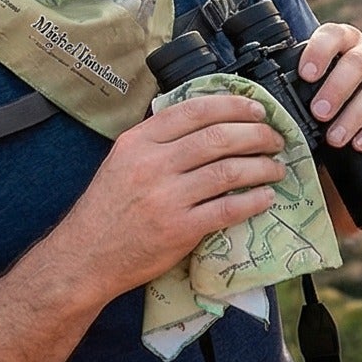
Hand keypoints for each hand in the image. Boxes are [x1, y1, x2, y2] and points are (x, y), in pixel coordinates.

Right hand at [59, 95, 285, 297]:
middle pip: (219, 137)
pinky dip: (254, 200)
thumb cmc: (108, 208)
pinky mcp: (180, 229)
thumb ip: (159, 140)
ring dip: (262, 167)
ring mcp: (166, 197)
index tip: (257, 111)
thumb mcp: (123, 160)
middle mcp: (152, 164)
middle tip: (275, 139)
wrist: (85, 256)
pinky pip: (228, 208)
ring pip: (229, 171)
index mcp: (138, 142)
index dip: (233, 106)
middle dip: (257, 135)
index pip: (194, 111)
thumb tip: (209, 121)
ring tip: (276, 167)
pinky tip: (266, 196)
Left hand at [295, 22, 361, 151]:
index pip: (333, 35)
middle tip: (319, 113)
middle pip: (357, 62)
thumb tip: (272, 106)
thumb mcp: (312, 92)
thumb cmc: (328, 107)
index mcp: (344, 41)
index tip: (305, 76)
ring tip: (335, 138)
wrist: (358, 131)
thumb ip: (299, 91)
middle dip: (336, 89)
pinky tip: (361, 144)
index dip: (319, 52)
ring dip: (354, 115)